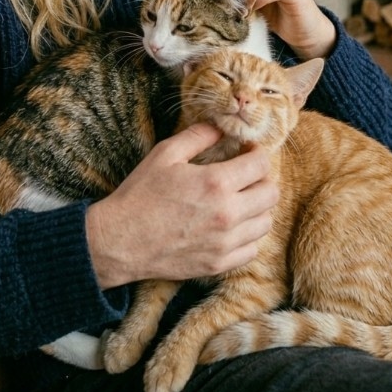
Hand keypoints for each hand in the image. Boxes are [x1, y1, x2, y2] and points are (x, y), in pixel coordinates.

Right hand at [85, 123, 276, 289]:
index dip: (257, 153)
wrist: (120, 240)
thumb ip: (198, 135)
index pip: (261, 165)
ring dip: (258, 207)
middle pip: (271, 194)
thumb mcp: (165, 154)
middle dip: (262, 178)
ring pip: (265, 223)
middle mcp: (227, 214)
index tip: (247, 151)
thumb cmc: (141, 194)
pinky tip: (232, 225)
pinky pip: (252, 249)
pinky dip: (248, 235)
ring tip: (239, 199)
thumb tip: (222, 127)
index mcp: (216, 183)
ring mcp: (225, 243)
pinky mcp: (219, 264)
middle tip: (245, 174)